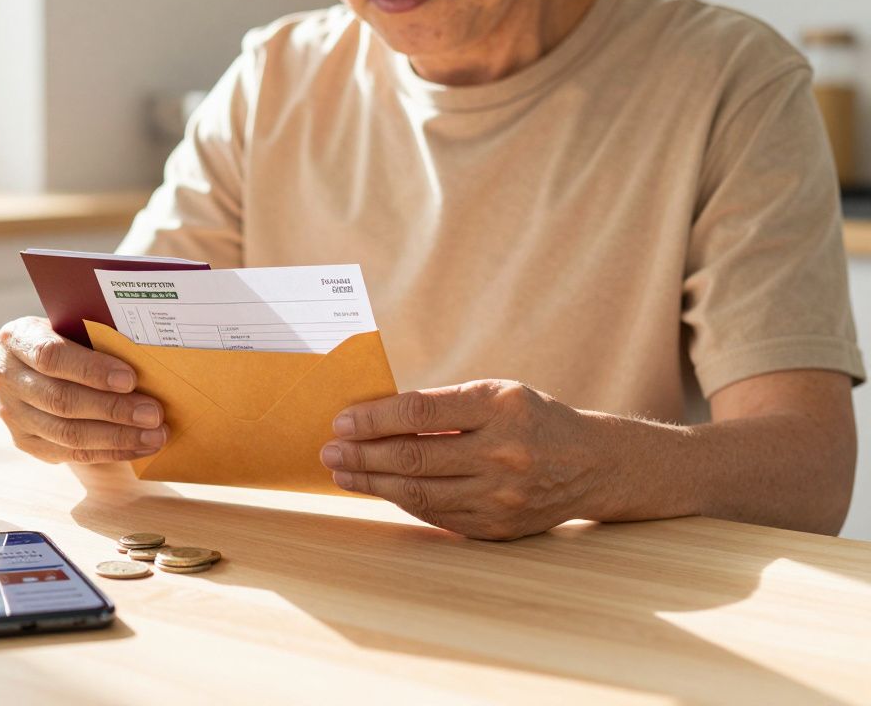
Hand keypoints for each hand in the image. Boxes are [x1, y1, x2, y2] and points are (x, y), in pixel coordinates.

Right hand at [0, 316, 167, 462]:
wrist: (48, 364)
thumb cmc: (73, 340)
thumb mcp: (78, 329)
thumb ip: (100, 341)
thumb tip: (149, 363)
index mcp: (17, 338)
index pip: (51, 356)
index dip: (91, 370)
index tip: (130, 379)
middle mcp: (5, 376)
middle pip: (61, 400)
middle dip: (113, 409)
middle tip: (153, 414)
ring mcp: (11, 413)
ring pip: (66, 434)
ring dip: (117, 437)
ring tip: (155, 435)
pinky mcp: (24, 441)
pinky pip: (70, 453)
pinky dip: (111, 452)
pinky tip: (140, 447)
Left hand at [320, 380, 601, 539]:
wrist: (593, 465)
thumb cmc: (532, 419)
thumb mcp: (496, 394)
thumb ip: (443, 405)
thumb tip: (375, 417)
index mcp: (501, 407)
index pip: (421, 410)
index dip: (375, 418)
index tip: (342, 421)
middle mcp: (503, 453)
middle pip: (415, 456)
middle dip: (363, 454)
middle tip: (329, 451)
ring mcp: (501, 496)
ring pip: (420, 492)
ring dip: (373, 482)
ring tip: (342, 472)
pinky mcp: (497, 527)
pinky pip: (436, 514)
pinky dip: (402, 500)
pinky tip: (379, 488)